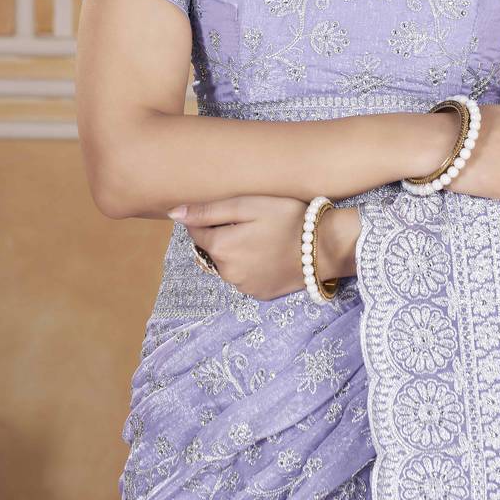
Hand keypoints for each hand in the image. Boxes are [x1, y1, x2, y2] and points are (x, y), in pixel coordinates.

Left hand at [169, 195, 350, 300]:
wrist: (325, 247)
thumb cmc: (288, 218)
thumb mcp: (249, 205)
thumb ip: (209, 210)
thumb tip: (173, 213)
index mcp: (220, 247)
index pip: (196, 230)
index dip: (211, 217)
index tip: (232, 210)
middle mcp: (226, 272)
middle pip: (211, 248)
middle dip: (223, 235)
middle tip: (252, 222)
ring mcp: (243, 286)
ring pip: (227, 264)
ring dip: (236, 251)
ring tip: (264, 238)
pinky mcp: (258, 294)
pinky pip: (243, 277)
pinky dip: (250, 265)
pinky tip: (269, 254)